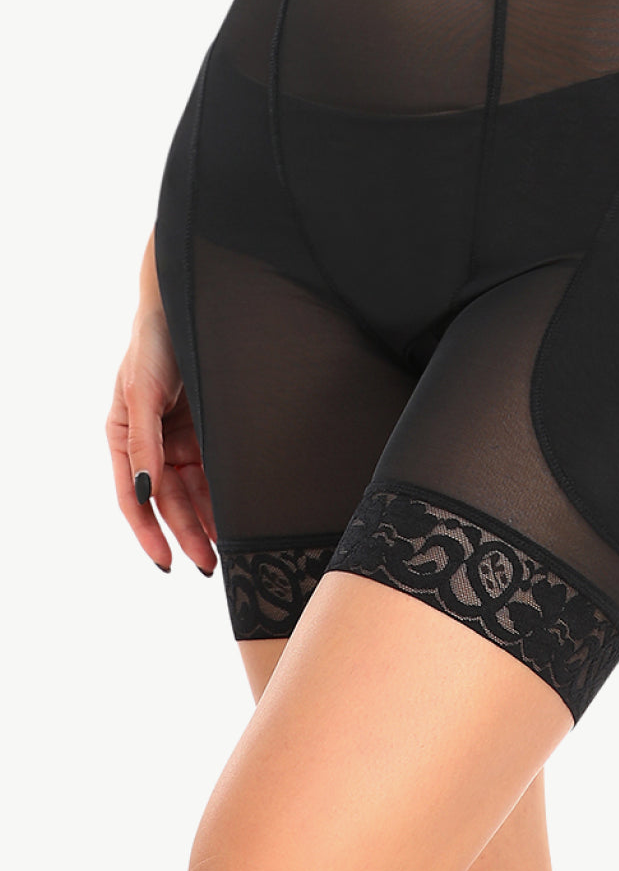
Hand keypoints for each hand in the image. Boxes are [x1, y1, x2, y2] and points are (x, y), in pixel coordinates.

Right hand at [106, 299, 216, 575]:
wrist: (190, 305)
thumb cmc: (155, 343)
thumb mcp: (142, 392)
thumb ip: (143, 444)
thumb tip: (144, 493)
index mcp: (124, 438)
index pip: (134, 499)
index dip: (150, 533)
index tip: (167, 563)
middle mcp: (153, 444)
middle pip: (170, 501)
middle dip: (188, 534)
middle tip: (210, 565)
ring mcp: (182, 438)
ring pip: (196, 491)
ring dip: (210, 519)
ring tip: (230, 548)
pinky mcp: (210, 429)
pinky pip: (217, 469)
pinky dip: (226, 493)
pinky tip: (242, 512)